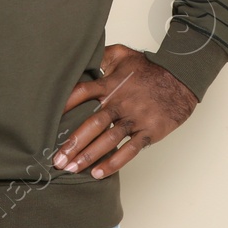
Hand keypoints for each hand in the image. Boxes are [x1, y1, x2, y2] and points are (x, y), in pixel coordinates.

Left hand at [52, 44, 198, 179]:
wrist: (180, 78)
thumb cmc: (149, 68)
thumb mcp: (122, 54)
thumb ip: (101, 55)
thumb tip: (81, 56)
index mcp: (110, 85)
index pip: (81, 93)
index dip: (64, 105)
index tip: (46, 120)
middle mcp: (119, 103)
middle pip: (92, 123)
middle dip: (72, 143)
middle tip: (56, 159)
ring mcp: (134, 119)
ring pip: (108, 140)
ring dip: (88, 156)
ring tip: (71, 169)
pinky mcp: (148, 132)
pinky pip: (129, 150)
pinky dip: (114, 163)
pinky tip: (98, 173)